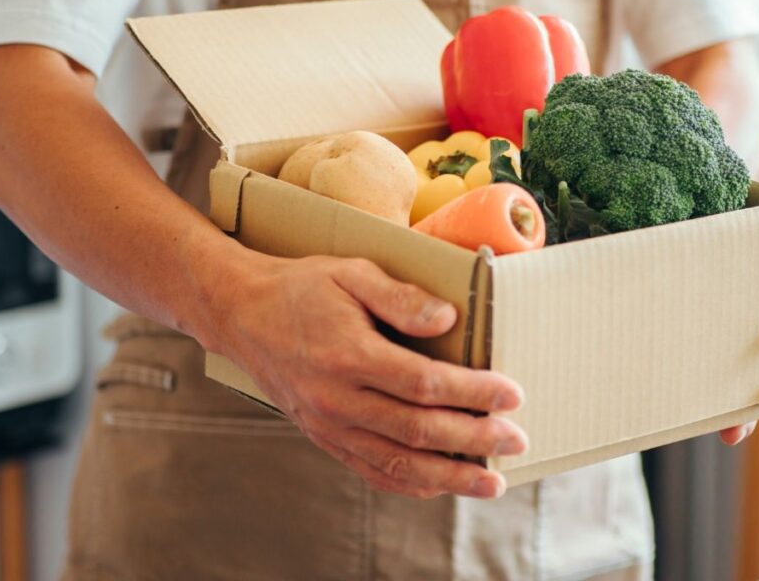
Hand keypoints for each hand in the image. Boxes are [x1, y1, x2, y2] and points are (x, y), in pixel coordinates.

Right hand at [206, 250, 527, 499]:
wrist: (242, 314)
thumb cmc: (302, 288)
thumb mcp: (351, 273)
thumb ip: (401, 296)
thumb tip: (448, 320)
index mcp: (348, 354)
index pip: (423, 384)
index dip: (472, 393)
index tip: (512, 395)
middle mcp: (337, 398)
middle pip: (417, 429)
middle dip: (474, 439)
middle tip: (516, 441)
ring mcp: (327, 424)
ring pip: (397, 462)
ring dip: (450, 476)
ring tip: (492, 482)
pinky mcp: (322, 437)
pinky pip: (370, 470)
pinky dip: (410, 484)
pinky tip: (441, 485)